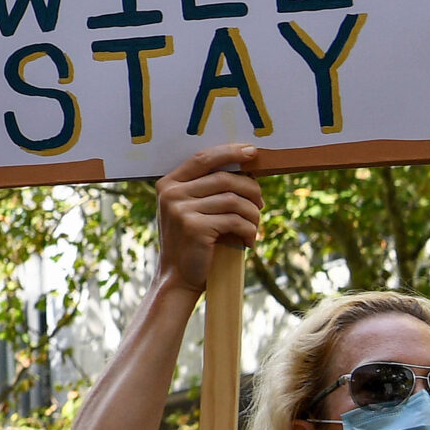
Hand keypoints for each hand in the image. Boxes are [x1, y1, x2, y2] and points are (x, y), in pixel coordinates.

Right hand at [152, 145, 261, 293]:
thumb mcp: (190, 209)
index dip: (230, 152)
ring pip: (234, 200)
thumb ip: (207, 188)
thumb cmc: (191, 242)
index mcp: (169, 184)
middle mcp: (172, 194)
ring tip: (254, 226)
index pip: (203, 158)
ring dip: (252, 214)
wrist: (177, 277)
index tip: (252, 152)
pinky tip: (248, 241)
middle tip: (260, 204)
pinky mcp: (195, 228)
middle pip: (224, 178)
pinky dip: (248, 230)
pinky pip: (235, 220)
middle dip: (250, 190)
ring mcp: (181, 211)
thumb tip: (246, 168)